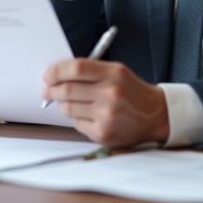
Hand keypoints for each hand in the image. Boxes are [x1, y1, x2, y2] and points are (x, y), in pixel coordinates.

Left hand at [41, 59, 169, 147]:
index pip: (77, 68)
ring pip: (68, 108)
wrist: (155, 115)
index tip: (48, 75)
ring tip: (70, 102)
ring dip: (63, 104)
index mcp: (114, 73)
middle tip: (47, 90)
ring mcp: (107, 116)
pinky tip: (88, 115)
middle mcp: (111, 94)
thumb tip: (57, 74)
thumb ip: (90, 70)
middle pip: (67, 90)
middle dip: (51, 90)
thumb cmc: (131, 91)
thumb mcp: (116, 72)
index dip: (57, 71)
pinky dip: (76, 118)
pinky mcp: (103, 133)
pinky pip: (76, 124)